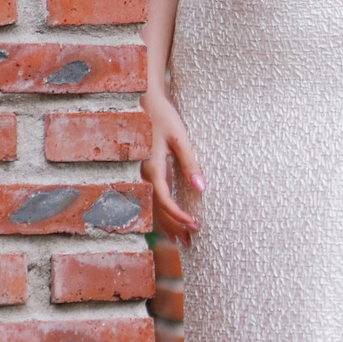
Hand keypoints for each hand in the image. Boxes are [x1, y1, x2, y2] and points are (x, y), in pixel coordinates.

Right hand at [142, 93, 203, 241]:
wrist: (145, 100)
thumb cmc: (163, 117)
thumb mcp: (180, 138)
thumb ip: (190, 163)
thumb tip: (201, 187)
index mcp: (153, 168)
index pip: (166, 201)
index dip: (179, 216)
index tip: (195, 226)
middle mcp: (143, 175)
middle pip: (158, 209)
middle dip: (174, 226)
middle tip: (191, 240)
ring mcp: (141, 173)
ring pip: (152, 206)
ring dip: (166, 223)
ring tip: (181, 239)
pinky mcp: (143, 170)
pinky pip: (150, 197)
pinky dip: (160, 212)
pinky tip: (168, 219)